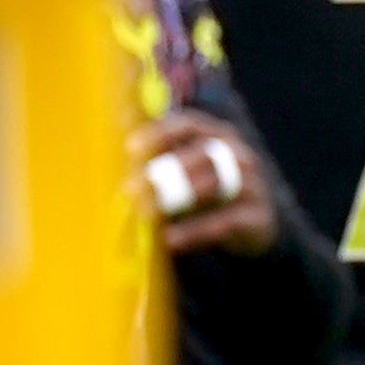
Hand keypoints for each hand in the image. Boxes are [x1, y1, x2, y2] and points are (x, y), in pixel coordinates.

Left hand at [131, 112, 279, 252]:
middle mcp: (236, 155)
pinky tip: (168, 240)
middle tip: (128, 189)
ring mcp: (251, 185)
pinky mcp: (257, 217)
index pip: (188, 124)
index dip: (159, 133)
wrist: (254, 224)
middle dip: (163, 171)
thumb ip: (153, 158)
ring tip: (143, 213)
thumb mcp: (183, 170)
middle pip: (200, 155)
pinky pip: (223, 223)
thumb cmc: (205, 190)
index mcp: (214, 136)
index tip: (130, 147)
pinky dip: (193, 232)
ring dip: (175, 200)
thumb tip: (108, 140)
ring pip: (214, 185)